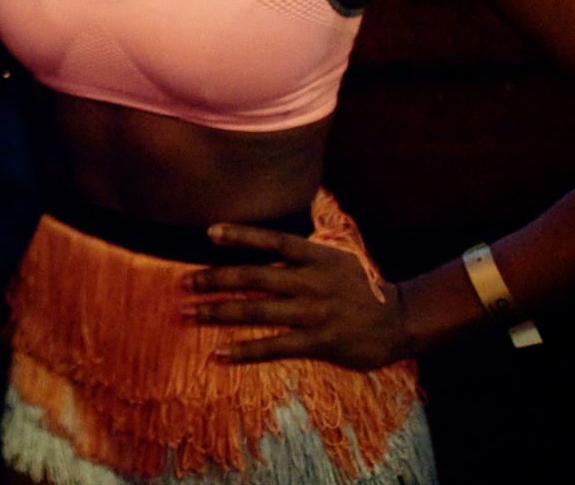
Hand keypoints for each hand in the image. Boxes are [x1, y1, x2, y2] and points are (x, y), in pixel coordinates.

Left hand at [181, 222, 411, 370]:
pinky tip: (219, 353)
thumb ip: (299, 256)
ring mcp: (315, 313)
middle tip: (183, 283)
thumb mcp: (335, 259)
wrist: (402, 320)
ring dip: (219, 312)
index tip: (209, 232)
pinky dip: (244, 350)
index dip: (242, 235)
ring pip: (258, 311)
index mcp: (317, 258)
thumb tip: (257, 250)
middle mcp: (312, 282)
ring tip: (189, 313)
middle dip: (214, 279)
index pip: (273, 242)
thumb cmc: (359, 287)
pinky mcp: (319, 343)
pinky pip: (274, 347)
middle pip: (254, 277)